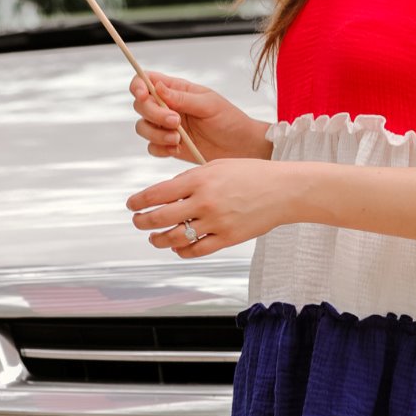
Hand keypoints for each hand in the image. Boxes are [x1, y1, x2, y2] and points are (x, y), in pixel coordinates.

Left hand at [126, 156, 299, 256]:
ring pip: (175, 237)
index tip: (132, 205)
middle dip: (143, 222)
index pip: (158, 193)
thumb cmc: (252, 173)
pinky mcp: (227, 238)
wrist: (283, 190)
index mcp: (200, 179)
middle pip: (161, 218)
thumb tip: (167, 192)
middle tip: (137, 222)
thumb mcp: (218, 165)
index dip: (139, 201)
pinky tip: (177, 247)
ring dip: (158, 240)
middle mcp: (204, 201)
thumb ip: (191, 178)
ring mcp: (215, 222)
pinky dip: (182, 250)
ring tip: (154, 238)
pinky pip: (196, 250)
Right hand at [130, 72, 271, 162]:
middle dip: (153, 114)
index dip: (138, 86)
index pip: (146, 80)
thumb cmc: (229, 120)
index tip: (144, 95)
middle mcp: (168, 106)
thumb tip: (157, 87)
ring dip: (156, 134)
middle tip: (176, 122)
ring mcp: (167, 127)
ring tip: (178, 139)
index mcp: (177, 90)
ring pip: (142, 127)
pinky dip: (161, 149)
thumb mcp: (209, 104)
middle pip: (141, 105)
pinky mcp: (169, 146)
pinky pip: (151, 148)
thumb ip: (182, 98)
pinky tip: (178, 149)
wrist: (241, 147)